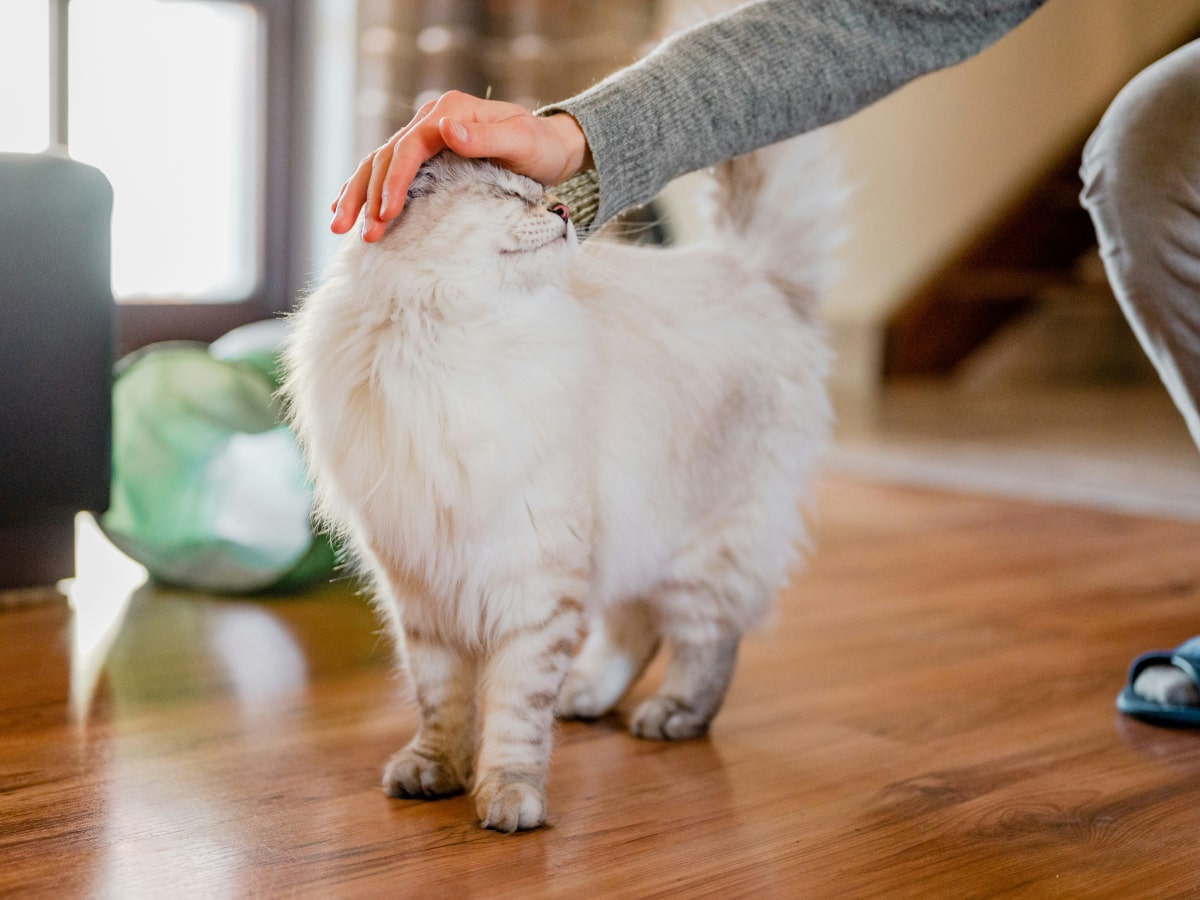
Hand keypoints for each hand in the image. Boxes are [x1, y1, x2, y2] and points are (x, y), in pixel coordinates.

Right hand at [330, 90, 590, 241]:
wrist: (551, 146)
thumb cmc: (540, 146)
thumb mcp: (522, 141)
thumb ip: (487, 138)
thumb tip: (447, 129)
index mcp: (449, 112)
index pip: (409, 147)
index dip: (394, 182)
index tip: (386, 214)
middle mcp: (432, 119)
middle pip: (386, 156)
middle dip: (368, 196)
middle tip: (362, 234)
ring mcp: (427, 135)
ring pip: (379, 163)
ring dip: (357, 195)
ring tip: (340, 226)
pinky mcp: (427, 154)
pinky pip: (388, 170)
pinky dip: (365, 189)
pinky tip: (345, 206)